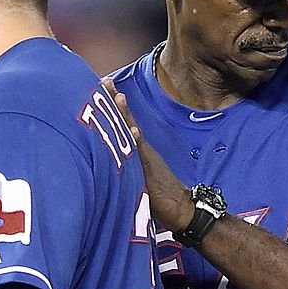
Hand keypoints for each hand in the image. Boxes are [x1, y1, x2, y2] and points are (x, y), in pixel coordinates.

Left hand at [102, 77, 195, 233]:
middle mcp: (142, 149)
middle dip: (115, 100)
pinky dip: (138, 142)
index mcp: (138, 149)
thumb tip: (110, 163)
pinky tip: (133, 130)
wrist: (183, 208)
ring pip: (133, 132)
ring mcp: (147, 158)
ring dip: (125, 115)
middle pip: (126, 120)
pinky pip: (143, 155)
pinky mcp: (150, 172)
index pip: (123, 122)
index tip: (104, 85)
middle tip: (105, 79)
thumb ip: (127, 166)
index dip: (113, 104)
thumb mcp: (139, 177)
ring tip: (118, 96)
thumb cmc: (161, 197)